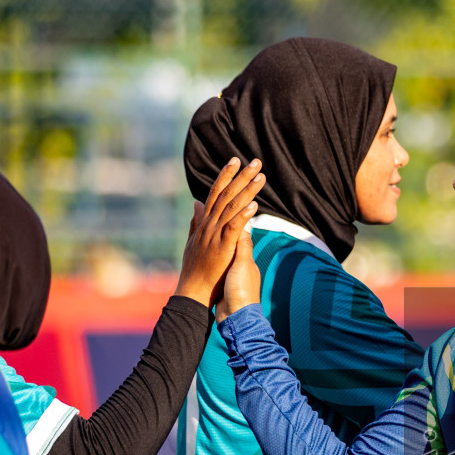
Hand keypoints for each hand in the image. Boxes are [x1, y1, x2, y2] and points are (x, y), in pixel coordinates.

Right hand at [174, 157, 264, 307]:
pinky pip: (233, 228)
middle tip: (255, 161)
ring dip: (247, 191)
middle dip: (240, 177)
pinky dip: (242, 216)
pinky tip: (254, 204)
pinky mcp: (222, 249)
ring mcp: (214, 236)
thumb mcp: (194, 240)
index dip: (225, 176)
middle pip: (225, 195)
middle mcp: (209, 226)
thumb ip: (197, 220)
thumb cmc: (196, 270)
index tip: (235, 160)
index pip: (216, 193)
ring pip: (231, 208)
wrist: (194, 293)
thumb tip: (198, 202)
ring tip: (260, 176)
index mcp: (205, 224)